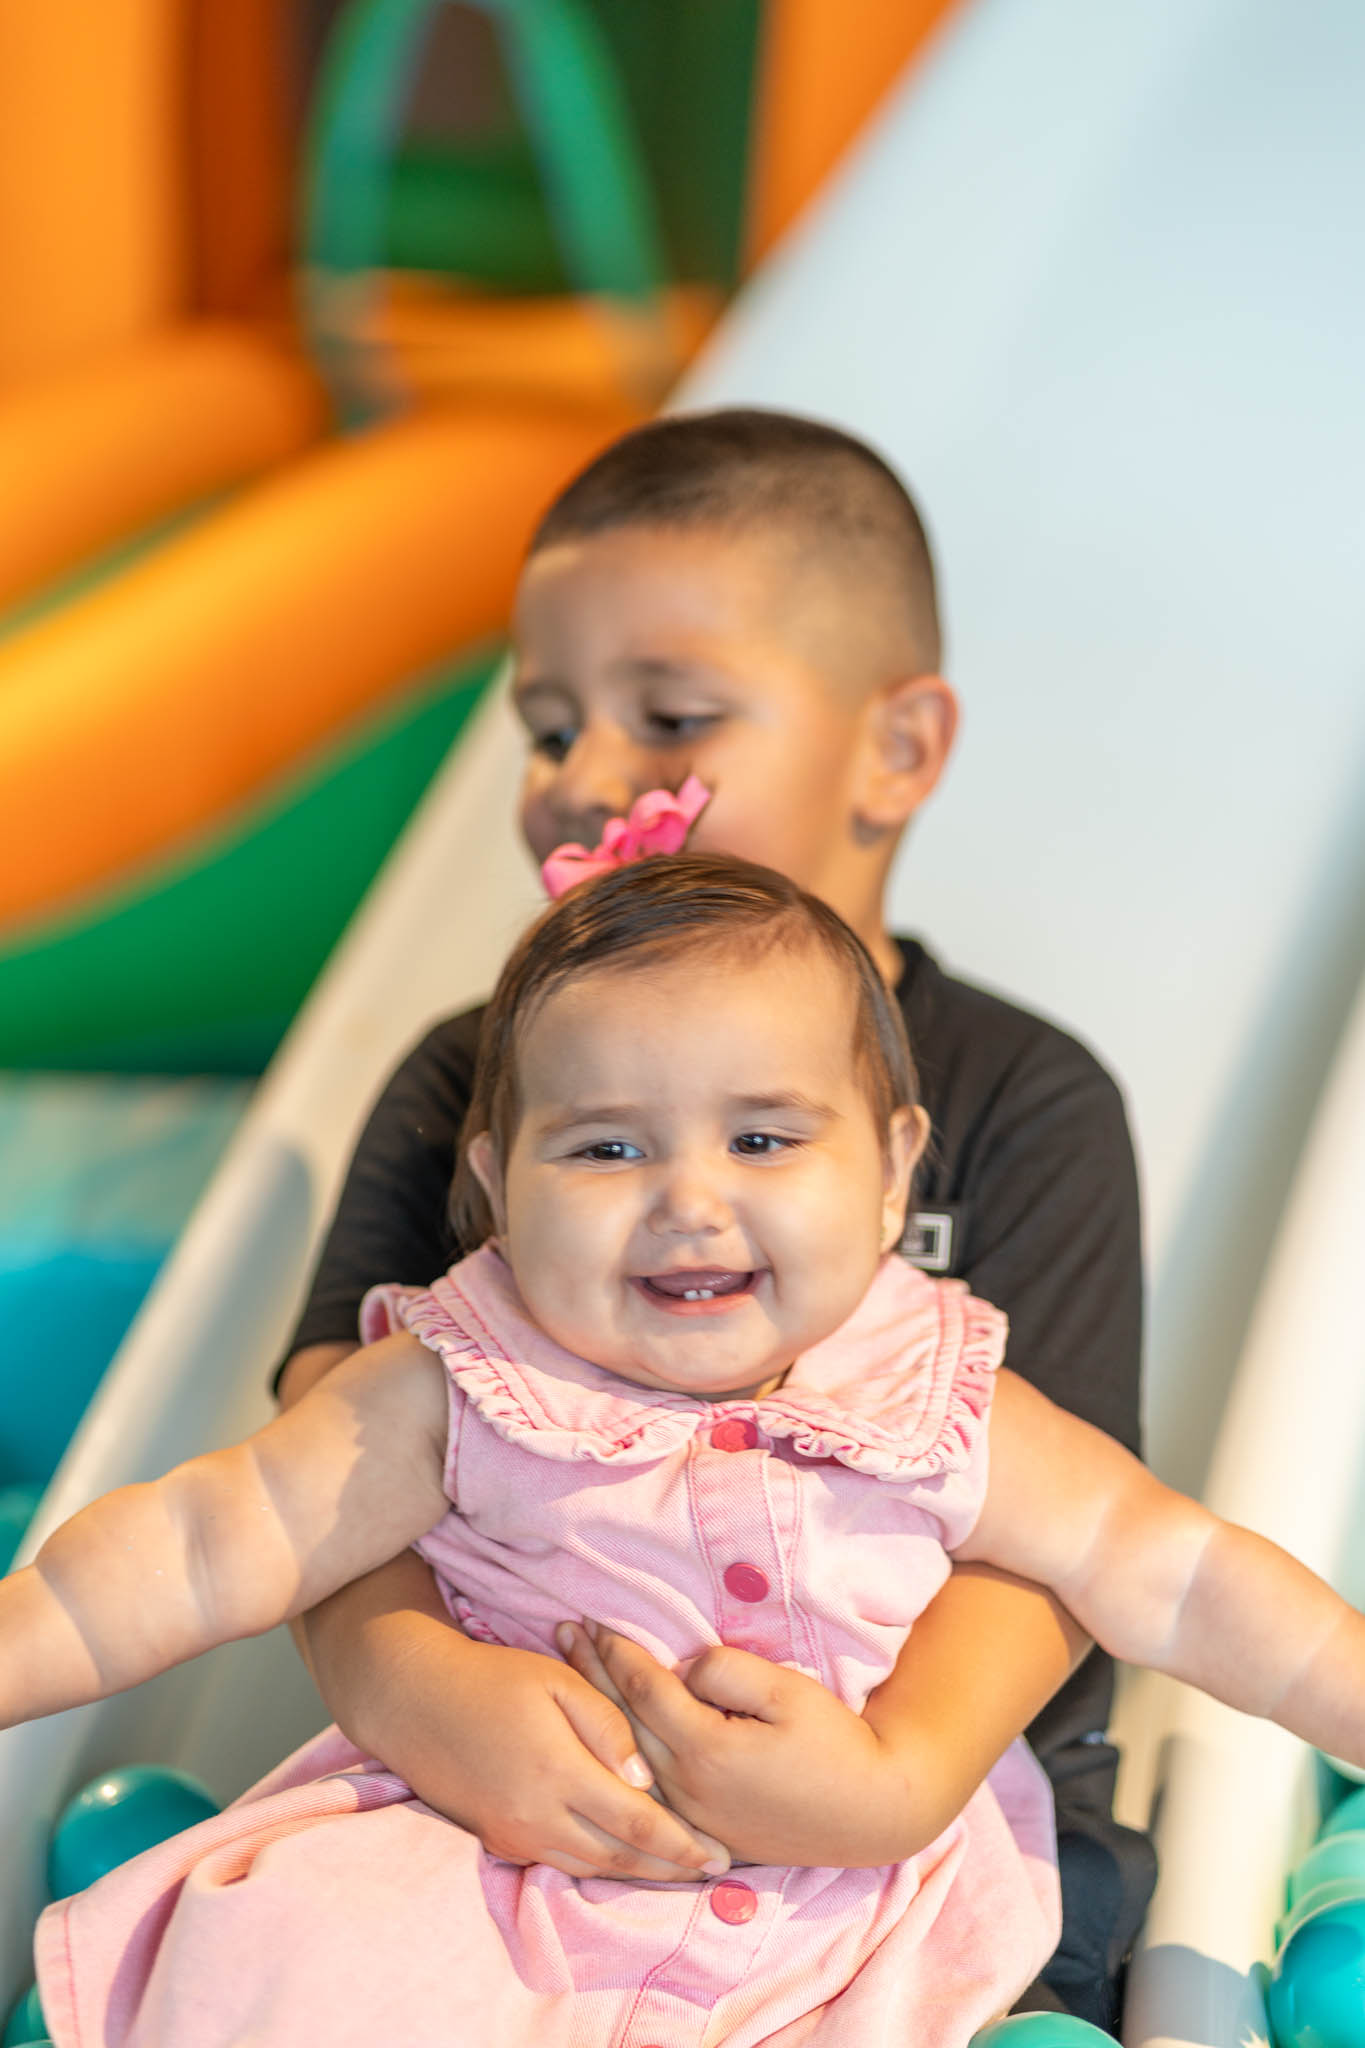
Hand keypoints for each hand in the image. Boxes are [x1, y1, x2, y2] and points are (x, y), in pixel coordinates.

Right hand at [297, 1555, 730, 1881]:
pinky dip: (598, 1865)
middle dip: (670, 1869)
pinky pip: (559, 1861)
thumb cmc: (492, 1678)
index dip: (682, 1844)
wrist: (414, 1700)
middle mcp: (537, 1817)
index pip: (636, 1822)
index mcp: (558, 1774)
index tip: (720, 1854)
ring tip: (681, 1872)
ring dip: (638, 1874)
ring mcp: (515, 1834)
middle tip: (716, 1871)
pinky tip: (623, 1858)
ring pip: (589, 1866)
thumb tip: (644, 1775)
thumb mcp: (555, 1680)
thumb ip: (605, 1723)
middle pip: (618, 1857)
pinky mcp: (498, 1838)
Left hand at [557, 1623, 919, 1866]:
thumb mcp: (787, 1692)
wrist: (869, 1814)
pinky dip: (617, 1748)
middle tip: (564, 1632)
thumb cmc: (834, 1744)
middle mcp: (686, 1788)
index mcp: (705, 1750)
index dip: (618, 1650)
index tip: (595, 1616)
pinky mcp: (701, 1829)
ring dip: (596, 1708)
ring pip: (626, 1755)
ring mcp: (690, 1814)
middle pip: (621, 1722)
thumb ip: (727, 1671)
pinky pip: (644, 1783)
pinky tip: (603, 1728)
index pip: (643, 1690)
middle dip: (591, 1672)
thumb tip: (684, 1667)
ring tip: (573, 1669)